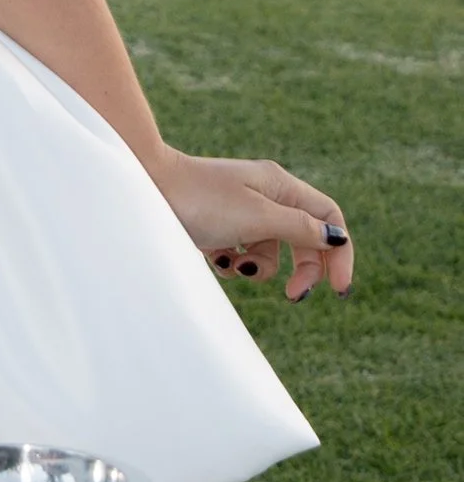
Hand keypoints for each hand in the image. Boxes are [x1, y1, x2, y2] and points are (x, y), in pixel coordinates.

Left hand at [149, 147, 353, 301]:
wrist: (142, 189)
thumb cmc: (201, 201)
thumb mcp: (258, 217)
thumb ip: (299, 229)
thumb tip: (335, 238)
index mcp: (280, 184)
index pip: (328, 217)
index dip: (340, 253)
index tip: (339, 290)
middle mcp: (264, 194)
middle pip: (303, 238)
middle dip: (302, 270)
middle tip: (293, 296)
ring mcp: (239, 210)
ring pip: (270, 250)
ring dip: (258, 267)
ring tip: (233, 263)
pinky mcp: (216, 226)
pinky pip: (240, 252)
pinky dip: (233, 262)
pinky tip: (213, 257)